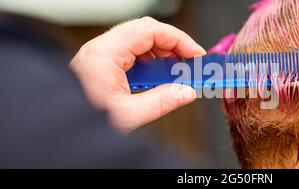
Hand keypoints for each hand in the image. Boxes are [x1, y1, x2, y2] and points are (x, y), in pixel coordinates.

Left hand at [70, 17, 205, 132]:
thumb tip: (186, 92)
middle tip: (189, 63)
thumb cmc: (81, 120)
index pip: (149, 30)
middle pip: (145, 33)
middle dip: (172, 46)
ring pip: (139, 43)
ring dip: (161, 55)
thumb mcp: (127, 115)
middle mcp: (101, 49)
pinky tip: (157, 79)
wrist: (59, 130)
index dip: (178, 40)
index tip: (195, 54)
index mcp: (104, 53)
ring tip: (176, 73)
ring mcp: (100, 56)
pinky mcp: (101, 66)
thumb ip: (161, 102)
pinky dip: (149, 64)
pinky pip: (131, 55)